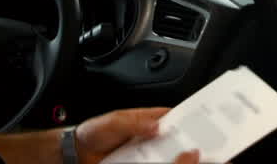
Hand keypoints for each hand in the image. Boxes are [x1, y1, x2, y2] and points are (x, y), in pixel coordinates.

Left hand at [75, 107, 198, 163]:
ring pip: (166, 154)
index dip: (186, 118)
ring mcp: (144, 152)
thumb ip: (133, 123)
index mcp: (145, 120)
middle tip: (196, 143)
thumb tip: (156, 126)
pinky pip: (155, 163)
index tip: (199, 122)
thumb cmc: (93, 132)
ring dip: (174, 155)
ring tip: (183, 157)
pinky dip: (162, 163)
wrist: (77, 153)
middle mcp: (148, 136)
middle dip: (184, 140)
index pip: (171, 116)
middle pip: (172, 137)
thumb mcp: (113, 122)